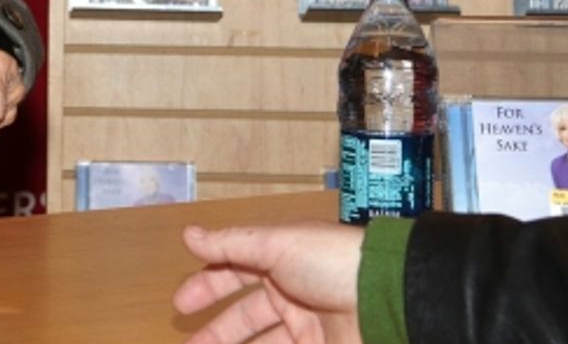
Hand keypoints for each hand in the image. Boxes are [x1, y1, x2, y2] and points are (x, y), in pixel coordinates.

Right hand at [173, 223, 363, 343]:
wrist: (385, 296)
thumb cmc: (329, 260)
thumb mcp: (274, 243)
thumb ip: (230, 244)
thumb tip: (188, 234)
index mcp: (279, 259)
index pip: (235, 271)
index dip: (208, 286)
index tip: (182, 305)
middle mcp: (291, 292)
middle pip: (245, 315)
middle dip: (217, 331)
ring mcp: (307, 326)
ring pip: (262, 342)